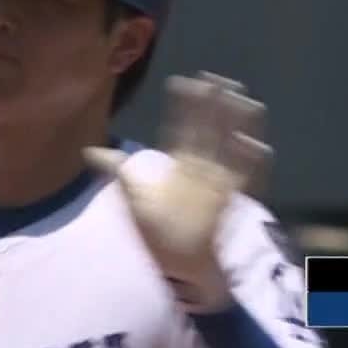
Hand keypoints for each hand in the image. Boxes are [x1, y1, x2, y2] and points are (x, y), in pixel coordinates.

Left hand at [84, 72, 271, 312]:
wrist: (177, 268)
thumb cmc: (157, 233)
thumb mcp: (132, 197)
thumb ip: (116, 170)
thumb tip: (88, 150)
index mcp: (178, 166)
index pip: (181, 128)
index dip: (182, 106)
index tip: (182, 82)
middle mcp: (200, 170)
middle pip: (208, 131)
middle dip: (213, 107)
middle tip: (218, 79)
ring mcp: (216, 185)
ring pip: (229, 148)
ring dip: (237, 126)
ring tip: (244, 101)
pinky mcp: (228, 203)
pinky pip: (243, 181)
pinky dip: (251, 165)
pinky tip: (259, 147)